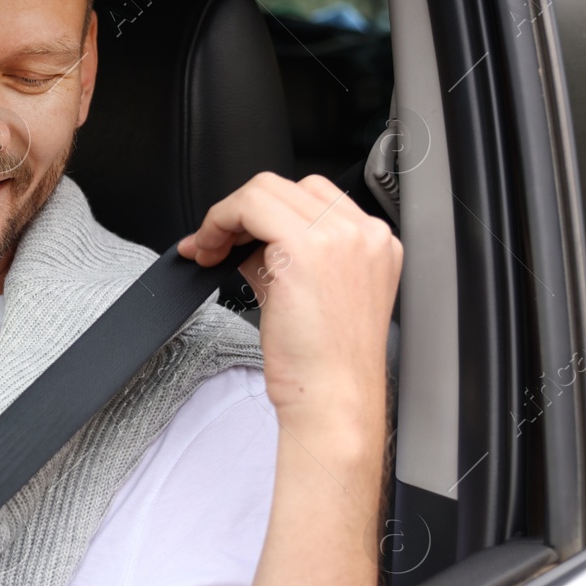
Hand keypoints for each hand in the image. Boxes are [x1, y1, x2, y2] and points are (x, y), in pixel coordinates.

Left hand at [177, 172, 401, 430]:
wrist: (334, 398)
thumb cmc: (322, 363)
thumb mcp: (310, 295)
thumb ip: (285, 257)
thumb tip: (244, 241)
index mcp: (376, 243)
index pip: (314, 197)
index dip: (265, 213)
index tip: (236, 237)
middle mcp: (365, 233)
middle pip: (289, 186)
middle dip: (243, 211)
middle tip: (215, 244)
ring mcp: (341, 236)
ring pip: (265, 189)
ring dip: (227, 215)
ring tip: (209, 249)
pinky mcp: (307, 248)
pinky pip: (249, 206)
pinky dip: (219, 222)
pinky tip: (208, 251)